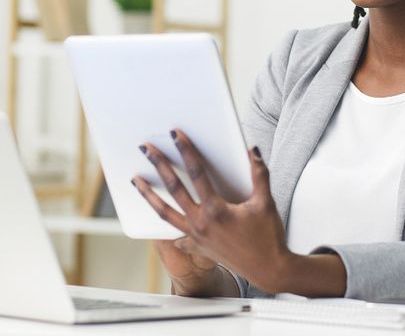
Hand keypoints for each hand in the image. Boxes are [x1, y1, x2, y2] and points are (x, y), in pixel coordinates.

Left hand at [132, 130, 292, 293]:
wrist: (268, 269)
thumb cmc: (268, 237)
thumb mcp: (265, 202)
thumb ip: (259, 173)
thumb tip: (253, 150)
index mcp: (216, 210)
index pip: (197, 173)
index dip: (186, 151)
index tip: (176, 136)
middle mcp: (201, 223)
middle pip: (174, 188)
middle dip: (159, 165)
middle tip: (147, 149)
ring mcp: (195, 237)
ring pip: (164, 213)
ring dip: (148, 194)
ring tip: (136, 180)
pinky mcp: (196, 246)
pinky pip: (175, 233)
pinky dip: (165, 222)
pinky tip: (159, 212)